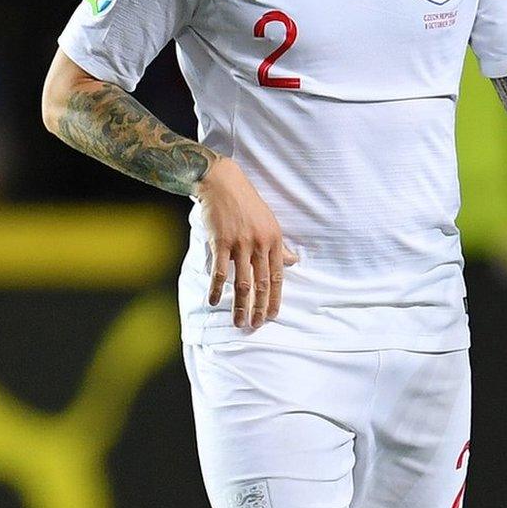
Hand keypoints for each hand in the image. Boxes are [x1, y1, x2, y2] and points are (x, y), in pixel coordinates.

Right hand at [194, 157, 296, 329]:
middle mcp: (259, 244)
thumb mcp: (269, 221)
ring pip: (242, 282)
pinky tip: (215, 301)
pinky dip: (217, 288)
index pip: (277, 276)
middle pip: (261, 284)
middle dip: (259, 308)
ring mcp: (239, 243)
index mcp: (274, 240)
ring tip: (239, 321)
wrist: (222, 182)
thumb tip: (291, 262)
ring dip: (241, 305)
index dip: (274, 298)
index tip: (272, 315)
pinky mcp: (220, 242)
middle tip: (255, 325)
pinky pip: (220, 271)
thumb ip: (279, 245)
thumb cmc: (245, 201)